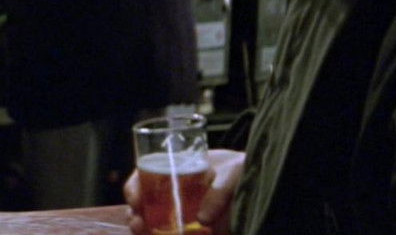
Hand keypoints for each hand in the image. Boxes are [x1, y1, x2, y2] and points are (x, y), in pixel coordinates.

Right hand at [125, 148, 244, 234]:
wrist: (261, 183)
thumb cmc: (242, 170)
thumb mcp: (233, 171)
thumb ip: (220, 190)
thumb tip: (203, 219)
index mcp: (174, 168)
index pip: (144, 176)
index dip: (134, 188)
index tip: (135, 200)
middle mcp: (172, 191)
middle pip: (144, 203)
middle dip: (136, 215)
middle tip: (138, 224)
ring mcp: (181, 213)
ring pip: (153, 223)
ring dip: (146, 231)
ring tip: (145, 234)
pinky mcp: (194, 230)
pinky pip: (171, 233)